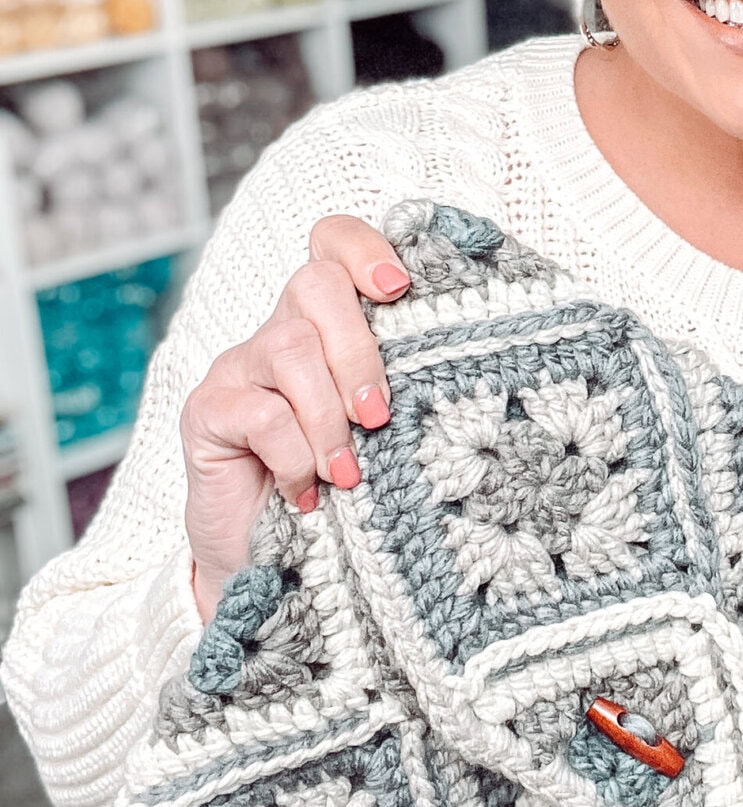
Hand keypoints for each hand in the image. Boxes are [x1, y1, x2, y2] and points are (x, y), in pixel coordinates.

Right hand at [180, 215, 410, 621]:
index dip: (364, 248)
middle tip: (378, 416)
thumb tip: (470, 369)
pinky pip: (259, 412)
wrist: (272, 562)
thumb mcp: (390, 435)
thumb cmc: (347, 494)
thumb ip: (411, 390)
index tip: (400, 287)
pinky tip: (307, 493)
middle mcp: (281, 332)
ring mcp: (238, 368)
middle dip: (358, 351)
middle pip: (314, 285)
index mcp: (329, 326)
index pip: (333, 244)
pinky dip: (294, 456)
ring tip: (348, 473)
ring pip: (289, 348)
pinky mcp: (206, 410)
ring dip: (328, 416)